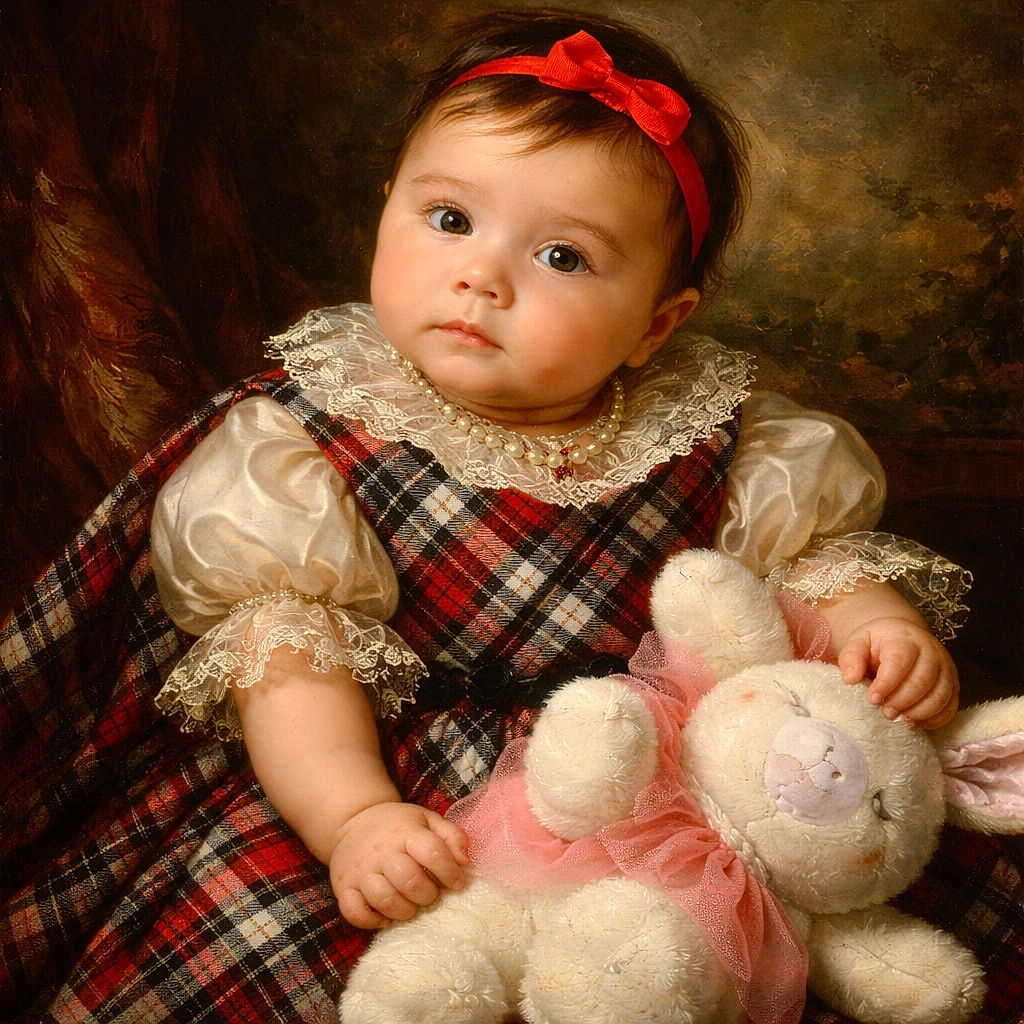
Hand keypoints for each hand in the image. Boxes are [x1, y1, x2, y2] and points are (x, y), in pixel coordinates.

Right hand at [329, 801, 468, 928]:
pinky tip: (385, 916)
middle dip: (428, 895)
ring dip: (404, 910)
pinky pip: (355, 912)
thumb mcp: (427, 820)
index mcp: (405, 832)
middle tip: (431, 894)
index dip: (450, 872)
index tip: (456, 883)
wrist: (354, 820)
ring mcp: (360, 870)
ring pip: (384, 899)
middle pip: (410, 880)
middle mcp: (381, 851)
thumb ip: (452, 835)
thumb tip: (465, 861)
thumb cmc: (398, 826)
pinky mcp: (343, 887)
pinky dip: (372, 920)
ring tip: (411, 905)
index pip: (433, 853)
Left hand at [838, 616, 958, 728]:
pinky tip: (914, 722)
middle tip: (885, 713)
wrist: (903, 636)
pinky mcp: (952, 684)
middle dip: (902, 701)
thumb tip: (850, 679)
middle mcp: (931, 652)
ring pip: (940, 696)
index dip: (886, 684)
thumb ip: (851, 657)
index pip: (900, 662)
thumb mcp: (859, 642)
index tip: (872, 699)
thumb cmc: (878, 643)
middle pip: (922, 681)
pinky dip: (934, 719)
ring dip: (919, 713)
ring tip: (899, 719)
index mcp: (905, 639)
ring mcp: (945, 668)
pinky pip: (950, 706)